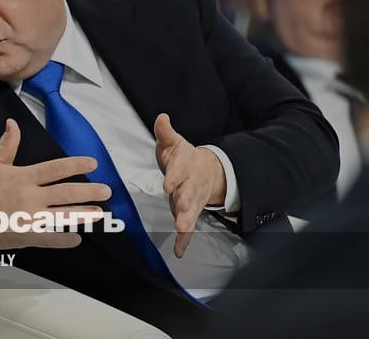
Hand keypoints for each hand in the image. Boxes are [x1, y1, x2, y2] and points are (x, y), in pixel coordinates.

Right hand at [0, 119, 110, 254]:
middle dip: (88, 192)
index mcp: (23, 177)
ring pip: (62, 216)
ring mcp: (29, 218)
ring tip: (99, 213)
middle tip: (106, 191)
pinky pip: (50, 239)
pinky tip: (76, 238)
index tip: (93, 163)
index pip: (55, 168)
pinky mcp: (25, 236)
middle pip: (65, 193)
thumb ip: (7, 145)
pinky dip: (64, 239)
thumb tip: (12, 123)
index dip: (75, 164)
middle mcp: (29, 197)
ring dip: (83, 215)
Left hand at [154, 113, 225, 257]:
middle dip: (185, 200)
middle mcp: (190, 185)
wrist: (206, 171)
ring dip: (187, 221)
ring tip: (182, 229)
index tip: (168, 183)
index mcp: (184, 167)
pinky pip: (189, 229)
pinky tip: (179, 252)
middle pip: (188, 193)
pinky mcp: (191, 213)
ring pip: (191, 212)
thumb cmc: (183, 158)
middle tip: (182, 206)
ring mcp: (192, 201)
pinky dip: (184, 241)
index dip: (174, 176)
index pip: (178, 171)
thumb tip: (161, 117)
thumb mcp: (173, 143)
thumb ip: (165, 133)